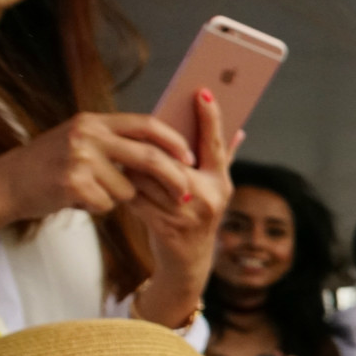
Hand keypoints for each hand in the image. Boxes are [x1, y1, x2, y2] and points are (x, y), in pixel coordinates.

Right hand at [0, 110, 194, 233]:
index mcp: (93, 121)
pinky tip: (77, 199)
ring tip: (92, 190)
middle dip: (173, 178)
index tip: (192, 157)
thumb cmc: (51, 165)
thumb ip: (114, 141)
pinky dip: (99, 207)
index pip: (146, 125)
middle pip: (148, 157)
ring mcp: (79, 158)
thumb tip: (163, 149)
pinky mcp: (72, 183)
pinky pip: (107, 203)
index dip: (174, 141)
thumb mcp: (81, 141)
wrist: (6, 184)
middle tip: (185, 194)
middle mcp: (87, 134)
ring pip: (128, 188)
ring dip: (119, 197)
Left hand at [129, 89, 239, 328]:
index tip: (201, 92)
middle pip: (170, 158)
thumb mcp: (214, 189)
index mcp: (222, 183)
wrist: (187, 263)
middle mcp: (209, 197)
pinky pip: (136, 197)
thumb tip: (239, 130)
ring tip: (120, 161)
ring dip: (130, 168)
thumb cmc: (197, 217)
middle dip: (149, 148)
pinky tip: (115, 183)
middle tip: (134, 134)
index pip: (215, 144)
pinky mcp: (165, 226)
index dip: (210, 117)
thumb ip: (223, 160)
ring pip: (147, 176)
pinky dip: (123, 187)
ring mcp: (188, 214)